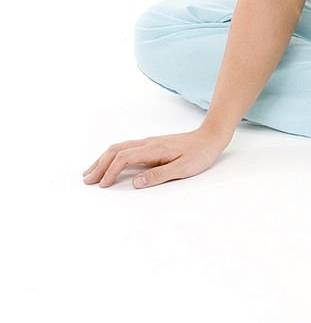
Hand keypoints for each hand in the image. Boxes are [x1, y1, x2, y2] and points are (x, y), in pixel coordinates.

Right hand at [82, 127, 229, 188]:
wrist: (211, 136)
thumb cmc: (200, 153)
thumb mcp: (183, 168)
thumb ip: (159, 175)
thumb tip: (135, 182)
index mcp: (154, 149)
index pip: (124, 158)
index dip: (110, 171)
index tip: (102, 185)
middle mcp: (148, 143)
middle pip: (116, 150)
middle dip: (99, 165)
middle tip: (87, 180)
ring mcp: (149, 142)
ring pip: (119, 148)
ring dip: (103, 159)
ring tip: (91, 172)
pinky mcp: (152, 145)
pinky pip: (126, 148)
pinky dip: (113, 156)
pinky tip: (110, 163)